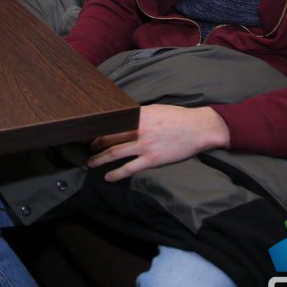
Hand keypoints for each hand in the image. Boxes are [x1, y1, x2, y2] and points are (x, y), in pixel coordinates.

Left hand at [87, 104, 229, 181]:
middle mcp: (138, 129)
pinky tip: (108, 177)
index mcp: (138, 115)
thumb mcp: (155, 109)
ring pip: (115, 152)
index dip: (100, 127)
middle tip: (88, 147)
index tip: (91, 130)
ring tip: (91, 162)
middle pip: (109, 137)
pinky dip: (117, 173)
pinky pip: (130, 168)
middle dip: (96, 143)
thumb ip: (139, 115)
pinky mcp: (152, 158)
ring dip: (100, 158)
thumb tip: (126, 119)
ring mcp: (144, 145)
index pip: (112, 121)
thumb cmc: (178, 117)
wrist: (198, 128)